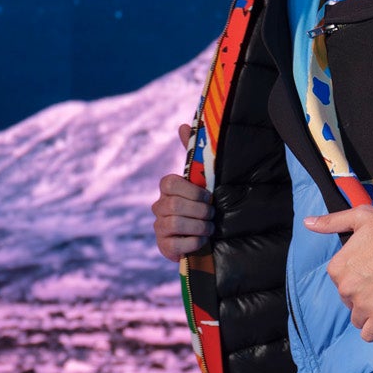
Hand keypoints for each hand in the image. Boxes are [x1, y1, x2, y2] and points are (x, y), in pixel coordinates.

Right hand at [152, 124, 212, 258]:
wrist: (209, 238)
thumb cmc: (205, 205)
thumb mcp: (203, 180)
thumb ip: (193, 154)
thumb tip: (183, 125)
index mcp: (168, 188)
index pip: (170, 183)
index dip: (191, 190)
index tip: (208, 196)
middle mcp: (159, 206)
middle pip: (174, 205)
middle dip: (199, 211)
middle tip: (213, 215)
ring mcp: (159, 227)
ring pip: (175, 223)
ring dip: (198, 226)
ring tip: (210, 228)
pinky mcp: (164, 247)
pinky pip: (176, 244)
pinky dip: (193, 242)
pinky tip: (202, 240)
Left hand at [303, 204, 372, 341]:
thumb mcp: (359, 218)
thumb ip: (332, 222)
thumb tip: (307, 223)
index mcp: (337, 268)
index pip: (340, 284)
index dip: (358, 281)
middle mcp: (345, 287)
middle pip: (349, 303)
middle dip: (364, 297)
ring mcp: (362, 303)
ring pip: (359, 319)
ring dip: (371, 313)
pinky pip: (370, 334)